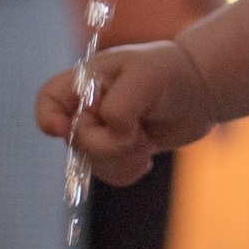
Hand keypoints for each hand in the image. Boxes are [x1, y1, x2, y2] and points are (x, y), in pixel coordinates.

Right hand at [34, 37, 217, 184]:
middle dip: (110, 144)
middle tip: (139, 129)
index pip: (47, 101)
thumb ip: (120, 106)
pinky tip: (147, 156)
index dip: (49, 120)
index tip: (69, 129)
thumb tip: (110, 131)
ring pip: (93, 163)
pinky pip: (110, 174)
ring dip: (123, 158)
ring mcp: (102, 131)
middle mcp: (88, 108)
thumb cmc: (171, 73)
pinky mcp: (119, 151)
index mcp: (86, 82)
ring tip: (147, 140)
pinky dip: (128, 170)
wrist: (201, 91)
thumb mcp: (146, 78)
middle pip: (76, 142)